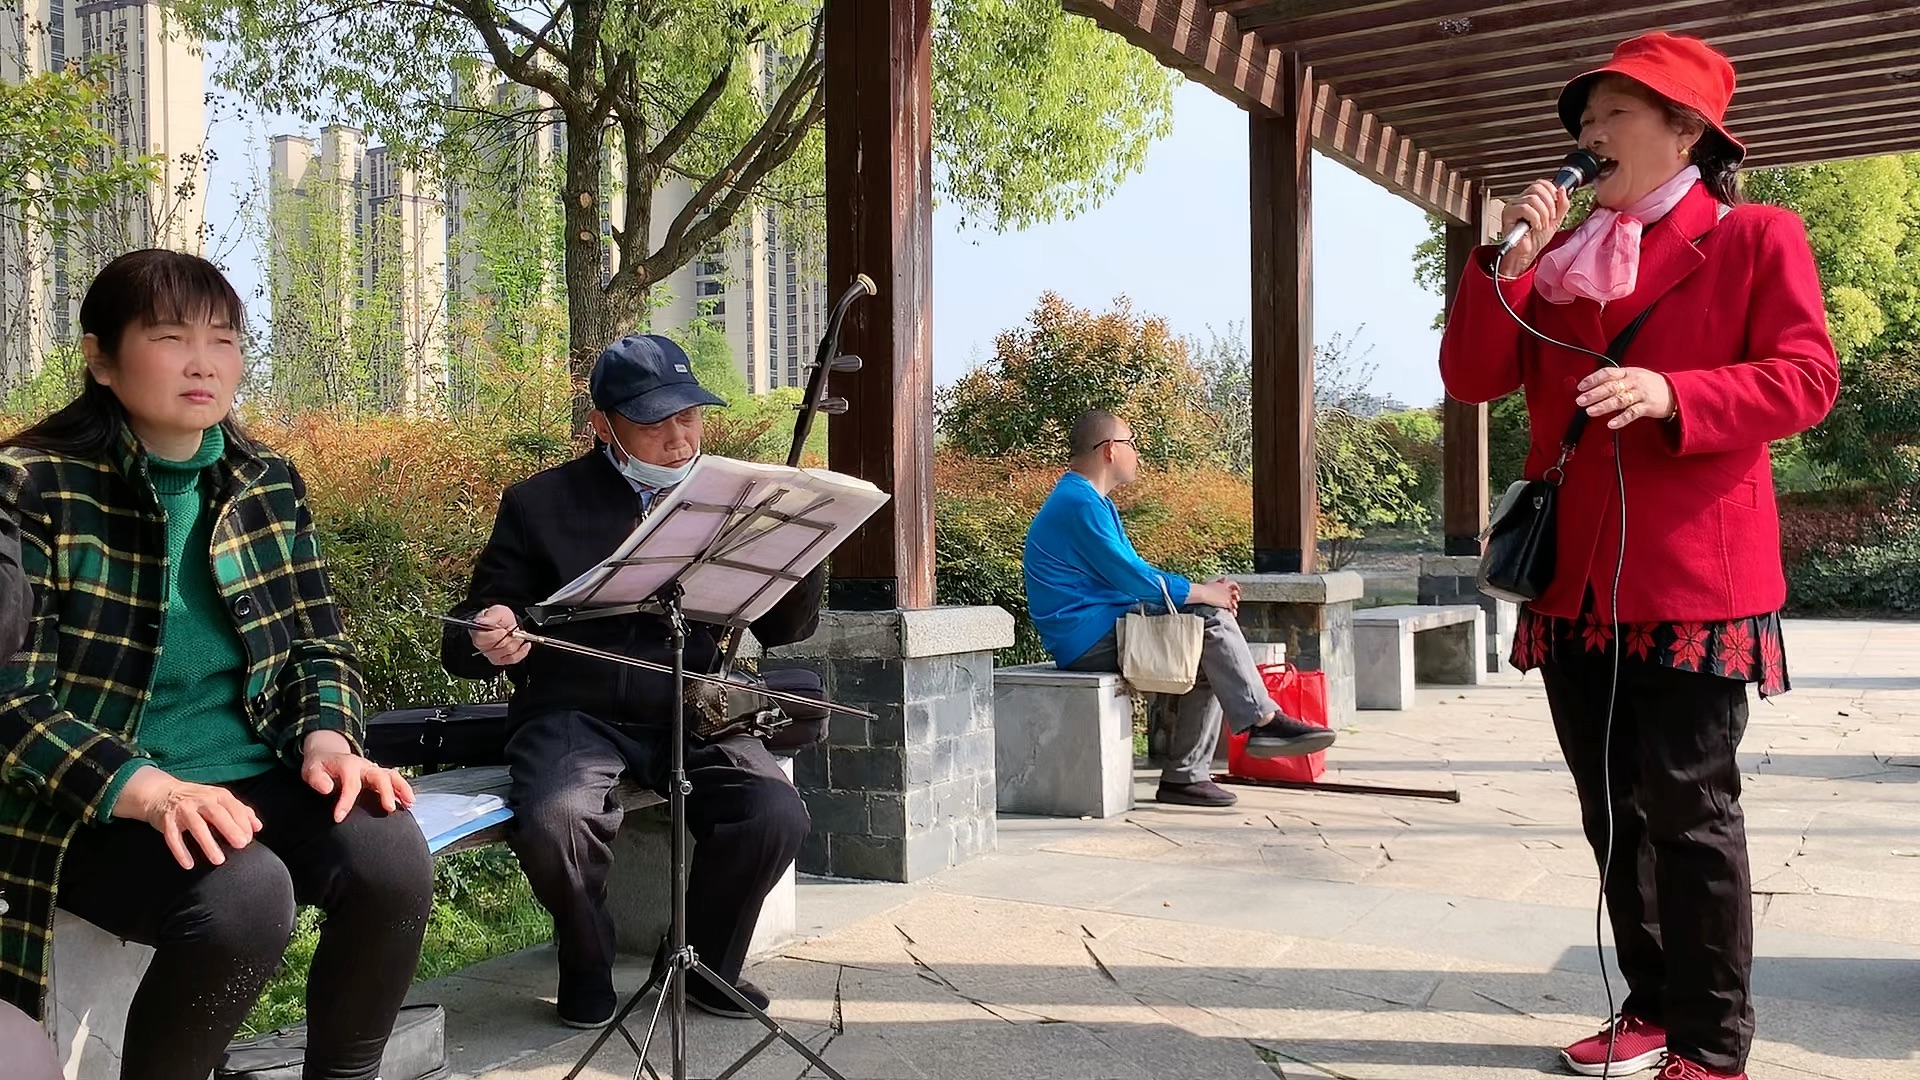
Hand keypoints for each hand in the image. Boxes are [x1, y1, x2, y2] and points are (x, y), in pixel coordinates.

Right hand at [114, 765, 262, 869]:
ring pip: (196, 826)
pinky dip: (180, 851)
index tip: (249, 839)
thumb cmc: (197, 799)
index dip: (243, 823)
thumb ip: (240, 811)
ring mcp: (183, 809)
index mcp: (217, 795)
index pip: (234, 808)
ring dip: (208, 844)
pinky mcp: (166, 820)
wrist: (161, 793)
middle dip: (230, 829)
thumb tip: (257, 827)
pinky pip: (173, 837)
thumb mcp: (219, 800)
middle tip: (241, 845)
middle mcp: (201, 800)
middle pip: (217, 814)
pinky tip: (189, 864)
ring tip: (218, 860)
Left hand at [301, 731, 414, 822]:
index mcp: (347, 765)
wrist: (326, 755)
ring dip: (401, 789)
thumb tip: (326, 788)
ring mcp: (372, 770)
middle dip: (386, 792)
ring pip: (392, 776)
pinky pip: (394, 780)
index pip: (351, 784)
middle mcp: (363, 766)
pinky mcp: (378, 775)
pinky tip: (407, 802)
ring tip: (408, 803)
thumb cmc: (320, 765)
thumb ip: (316, 779)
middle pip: (379, 776)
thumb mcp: (310, 770)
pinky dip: (403, 790)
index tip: (339, 817)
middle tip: (389, 808)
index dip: (346, 801)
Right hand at [469, 604, 529, 666]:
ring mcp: (491, 654)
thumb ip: (490, 617)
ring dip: (516, 641)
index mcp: (478, 634)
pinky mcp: (501, 659)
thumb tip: (480, 621)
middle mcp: (483, 646)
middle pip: (500, 646)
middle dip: (511, 636)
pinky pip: (512, 659)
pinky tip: (526, 645)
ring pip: (508, 652)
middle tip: (513, 629)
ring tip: (517, 634)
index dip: (498, 634)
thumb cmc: (499, 618)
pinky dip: (522, 652)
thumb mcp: (496, 611)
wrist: (505, 623)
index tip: (505, 629)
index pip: (485, 639)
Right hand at [1187, 580, 1238, 615]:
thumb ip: (1220, 580)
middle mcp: (1228, 590)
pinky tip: (1234, 614)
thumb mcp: (1214, 582)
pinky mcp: (1226, 603)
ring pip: (1234, 602)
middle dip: (1236, 597)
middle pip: (1236, 594)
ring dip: (1235, 605)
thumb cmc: (1206, 588)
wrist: (1203, 593)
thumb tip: (1225, 578)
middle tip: (1236, 599)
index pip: (1234, 584)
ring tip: (1234, 608)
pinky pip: (1232, 608)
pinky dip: (1233, 612)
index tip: (1237, 590)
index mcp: (1225, 584)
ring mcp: (1227, 597)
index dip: (1236, 587)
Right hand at [1497, 178, 1572, 276]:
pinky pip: (1525, 208)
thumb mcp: (1556, 219)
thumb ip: (1562, 204)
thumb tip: (1562, 189)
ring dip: (1543, 214)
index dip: (1552, 192)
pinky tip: (1535, 226)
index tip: (1556, 207)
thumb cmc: (1536, 239)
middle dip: (1550, 204)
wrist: (1527, 254)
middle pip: (1537, 187)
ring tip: (1542, 225)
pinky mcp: (1508, 214)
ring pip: (1533, 198)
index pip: (1541, 183)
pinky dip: (1535, 218)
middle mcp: (1521, 200)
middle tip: (1550, 218)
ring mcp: (1513, 206)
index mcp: (1531, 199)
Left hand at [1576, 367, 1675, 428]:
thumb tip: (1593, 386)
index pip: (1608, 373)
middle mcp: (1633, 382)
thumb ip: (1616, 379)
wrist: (1674, 391)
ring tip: (1590, 411)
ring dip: (1603, 406)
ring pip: (1620, 400)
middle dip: (1594, 394)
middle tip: (1580, 400)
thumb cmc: (1649, 384)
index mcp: (1628, 372)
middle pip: (1611, 387)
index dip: (1593, 379)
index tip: (1581, 386)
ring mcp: (1641, 394)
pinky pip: (1632, 413)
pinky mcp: (1648, 407)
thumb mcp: (1634, 375)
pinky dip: (1621, 419)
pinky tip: (1611, 424)